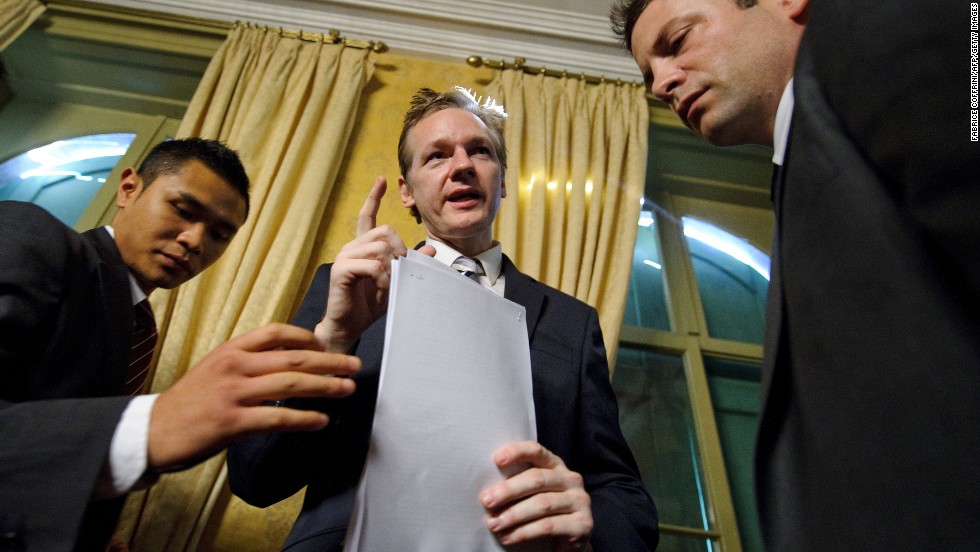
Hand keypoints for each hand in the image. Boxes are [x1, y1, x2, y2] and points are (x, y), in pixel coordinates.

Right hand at [147, 323, 359, 469]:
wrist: (152, 431)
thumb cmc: (189, 402)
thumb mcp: (215, 369)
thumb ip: (247, 361)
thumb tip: (287, 360)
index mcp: (231, 350)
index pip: (275, 333)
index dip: (306, 338)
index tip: (326, 346)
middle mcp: (234, 366)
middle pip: (292, 359)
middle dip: (329, 362)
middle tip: (354, 365)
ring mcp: (233, 394)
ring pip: (290, 386)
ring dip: (324, 387)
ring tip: (347, 389)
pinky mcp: (232, 422)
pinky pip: (277, 418)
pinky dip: (304, 419)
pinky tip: (321, 421)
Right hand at [314, 176, 433, 351]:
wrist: (349, 326)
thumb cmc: (370, 305)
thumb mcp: (397, 281)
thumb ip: (412, 264)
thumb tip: (432, 248)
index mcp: (363, 247)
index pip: (367, 216)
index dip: (374, 198)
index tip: (382, 180)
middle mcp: (352, 247)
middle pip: (385, 231)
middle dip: (400, 249)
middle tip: (402, 271)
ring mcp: (344, 257)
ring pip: (380, 247)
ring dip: (393, 267)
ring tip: (390, 284)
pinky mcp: (341, 270)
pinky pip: (372, 265)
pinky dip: (383, 277)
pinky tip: (382, 288)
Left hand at [481, 441, 592, 550]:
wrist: (570, 541)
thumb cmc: (545, 513)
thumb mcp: (533, 494)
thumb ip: (519, 485)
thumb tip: (487, 489)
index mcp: (556, 466)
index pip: (537, 451)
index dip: (517, 452)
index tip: (496, 459)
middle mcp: (571, 479)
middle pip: (537, 479)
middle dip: (508, 490)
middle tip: (487, 501)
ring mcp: (580, 501)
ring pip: (542, 504)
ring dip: (513, 514)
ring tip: (494, 524)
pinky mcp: (583, 524)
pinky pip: (548, 526)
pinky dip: (524, 532)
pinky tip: (508, 537)